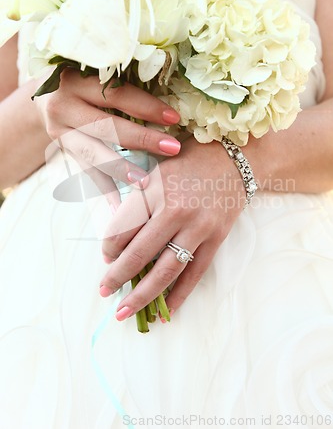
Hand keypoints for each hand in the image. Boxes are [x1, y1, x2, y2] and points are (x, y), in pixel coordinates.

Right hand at [35, 69, 180, 188]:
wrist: (47, 97)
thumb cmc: (86, 83)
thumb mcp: (97, 75)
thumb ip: (125, 86)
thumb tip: (169, 108)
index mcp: (76, 80)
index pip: (116, 94)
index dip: (146, 106)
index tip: (174, 118)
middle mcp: (63, 105)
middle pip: (106, 126)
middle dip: (142, 139)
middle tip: (172, 149)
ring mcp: (59, 131)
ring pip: (93, 153)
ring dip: (122, 169)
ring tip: (147, 183)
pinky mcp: (63, 151)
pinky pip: (86, 172)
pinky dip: (104, 189)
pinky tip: (119, 207)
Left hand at [99, 136, 245, 317]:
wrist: (235, 159)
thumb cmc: (189, 160)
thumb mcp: (157, 170)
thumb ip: (137, 198)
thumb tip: (117, 235)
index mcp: (156, 189)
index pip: (123, 227)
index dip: (109, 246)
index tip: (106, 255)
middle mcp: (176, 211)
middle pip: (139, 253)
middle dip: (117, 276)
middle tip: (104, 291)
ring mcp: (199, 227)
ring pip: (166, 270)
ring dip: (142, 294)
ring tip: (124, 312)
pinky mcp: (216, 239)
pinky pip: (195, 273)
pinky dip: (180, 295)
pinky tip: (165, 311)